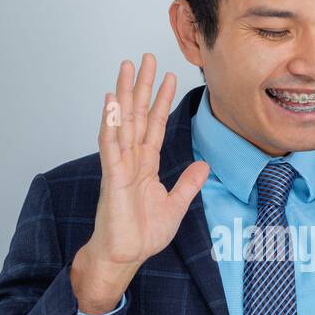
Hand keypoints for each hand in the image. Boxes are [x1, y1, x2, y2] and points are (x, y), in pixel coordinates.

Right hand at [70, 54, 209, 313]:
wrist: (125, 255)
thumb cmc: (142, 234)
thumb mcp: (175, 205)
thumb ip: (188, 183)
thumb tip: (204, 165)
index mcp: (145, 165)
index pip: (155, 125)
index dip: (161, 101)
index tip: (169, 77)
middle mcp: (131, 160)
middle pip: (137, 115)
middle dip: (142, 87)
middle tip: (145, 58)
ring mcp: (120, 166)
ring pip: (122, 122)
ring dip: (124, 95)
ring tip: (126, 68)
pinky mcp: (112, 177)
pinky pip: (111, 146)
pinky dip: (110, 123)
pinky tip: (111, 102)